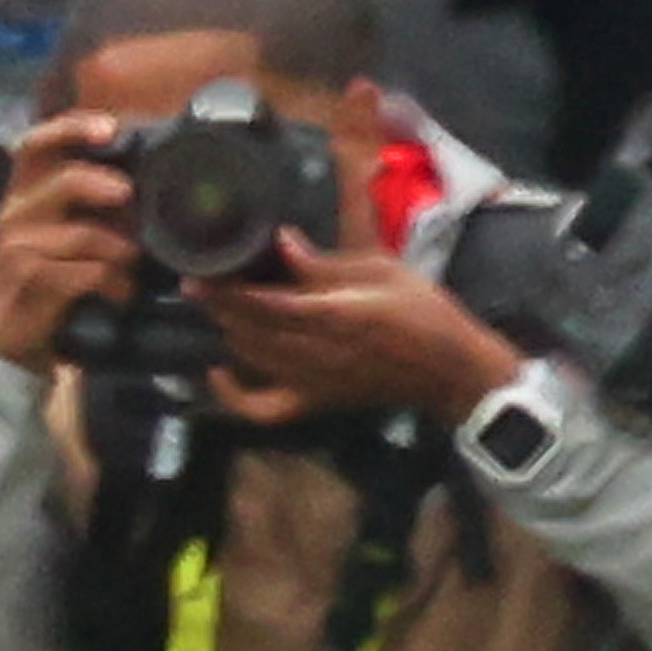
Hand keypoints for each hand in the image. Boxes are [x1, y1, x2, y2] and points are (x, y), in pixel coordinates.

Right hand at [0, 119, 141, 377]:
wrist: (13, 337)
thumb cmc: (50, 277)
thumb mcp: (66, 233)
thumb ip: (92, 205)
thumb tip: (149, 180)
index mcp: (24, 192)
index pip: (36, 144)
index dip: (72, 128)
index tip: (111, 128)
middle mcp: (15, 212)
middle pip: (64, 181)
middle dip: (106, 186)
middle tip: (130, 196)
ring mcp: (17, 248)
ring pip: (85, 235)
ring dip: (122, 253)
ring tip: (132, 270)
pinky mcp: (29, 282)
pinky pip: (88, 273)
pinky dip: (115, 285)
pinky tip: (120, 295)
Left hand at [205, 227, 524, 424]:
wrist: (453, 370)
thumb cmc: (424, 312)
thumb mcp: (383, 272)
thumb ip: (326, 263)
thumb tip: (282, 240)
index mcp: (335, 316)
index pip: (263, 304)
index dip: (225, 289)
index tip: (198, 271)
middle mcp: (316, 353)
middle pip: (248, 330)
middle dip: (218, 305)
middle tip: (199, 280)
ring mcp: (313, 383)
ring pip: (251, 358)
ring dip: (227, 331)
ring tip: (214, 306)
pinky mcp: (316, 402)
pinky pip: (264, 410)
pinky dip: (233, 396)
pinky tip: (219, 372)